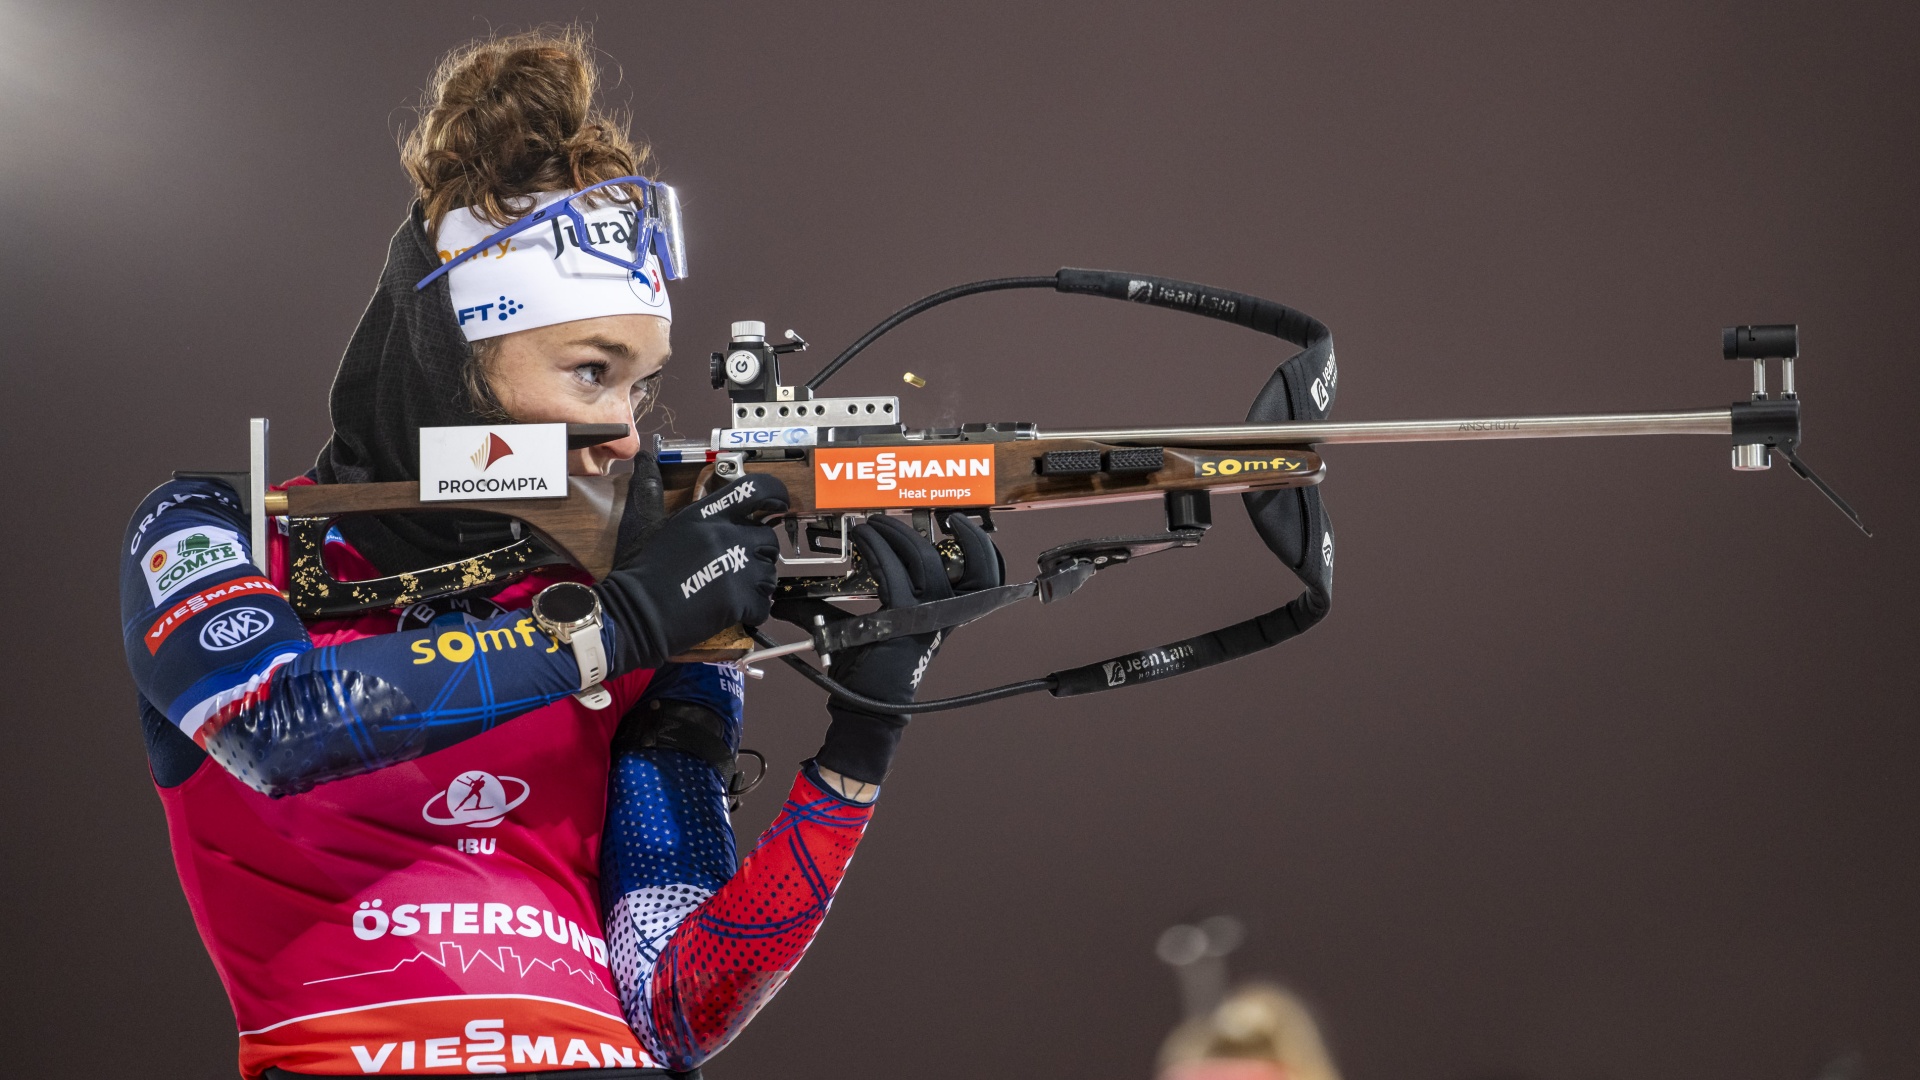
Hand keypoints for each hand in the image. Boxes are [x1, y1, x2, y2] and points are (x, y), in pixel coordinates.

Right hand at [593, 475, 788, 670]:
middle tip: (740, 563)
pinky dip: (753, 610)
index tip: (779, 504)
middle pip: (769, 538)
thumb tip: (643, 460)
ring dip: (757, 583)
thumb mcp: (643, 522)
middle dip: (760, 552)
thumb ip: (650, 489)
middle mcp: (727, 536)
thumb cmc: (638, 571)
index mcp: (706, 515)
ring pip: (770, 573)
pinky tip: (732, 609)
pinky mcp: (739, 601)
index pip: (757, 490)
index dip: (776, 494)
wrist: (635, 614)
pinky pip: (764, 605)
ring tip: (731, 589)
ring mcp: (736, 569)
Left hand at [806, 512, 1002, 788]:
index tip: (955, 522)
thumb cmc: (872, 672)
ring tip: (870, 526)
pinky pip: (891, 573)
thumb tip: (800, 594)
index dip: (978, 543)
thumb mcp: (877, 629)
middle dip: (913, 531)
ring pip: (921, 559)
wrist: (867, 708)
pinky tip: (864, 541)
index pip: (985, 574)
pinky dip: (877, 551)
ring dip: (893, 535)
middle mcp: (944, 614)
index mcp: (948, 614)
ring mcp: (926, 617)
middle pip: (946, 557)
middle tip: (884, 520)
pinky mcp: (902, 619)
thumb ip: (856, 604)